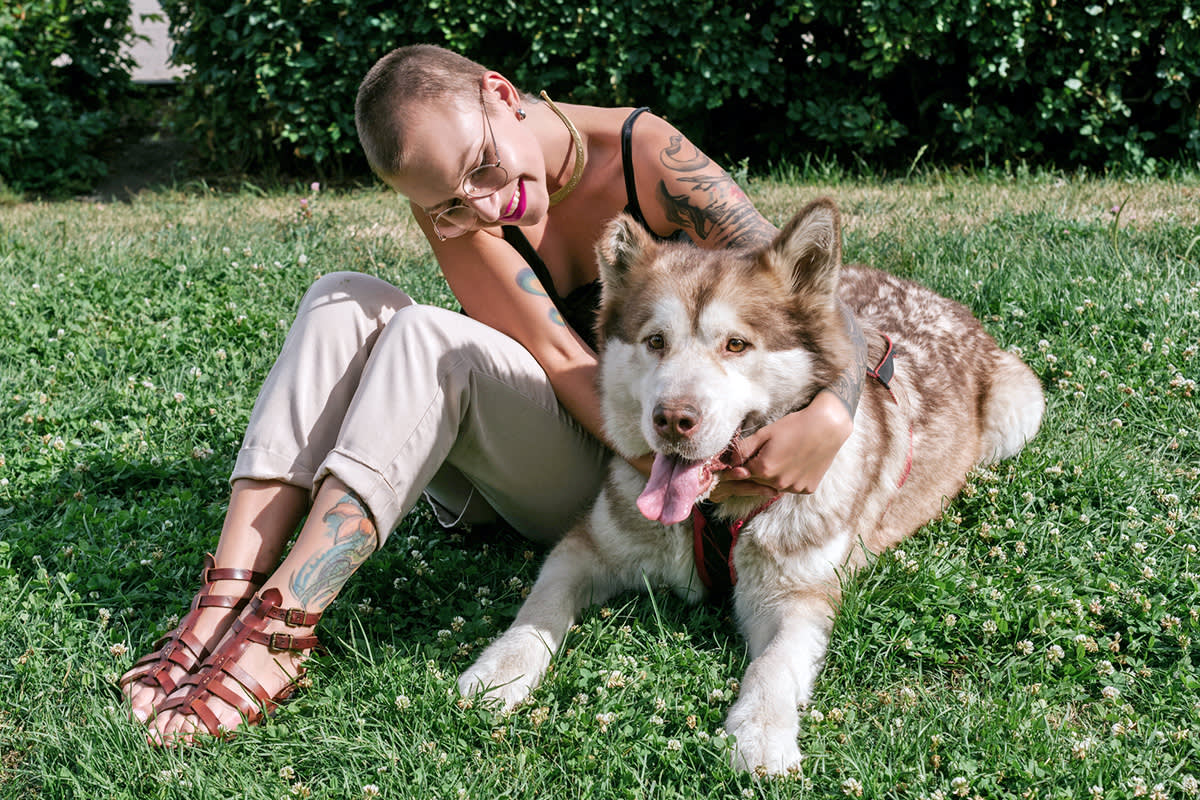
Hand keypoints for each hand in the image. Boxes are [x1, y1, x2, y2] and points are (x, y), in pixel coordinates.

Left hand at [709, 390, 852, 500]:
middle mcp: (778, 483)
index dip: (738, 467)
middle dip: (754, 473)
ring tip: (782, 457)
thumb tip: (729, 462)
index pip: (741, 474)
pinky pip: (791, 487)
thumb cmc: (794, 426)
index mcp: (764, 469)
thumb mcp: (764, 433)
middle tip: (763, 457)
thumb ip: (743, 449)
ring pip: (774, 486)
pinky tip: (795, 464)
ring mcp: (794, 488)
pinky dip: (790, 479)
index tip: (739, 462)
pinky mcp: (807, 489)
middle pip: (756, 482)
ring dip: (772, 477)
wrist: (827, 427)